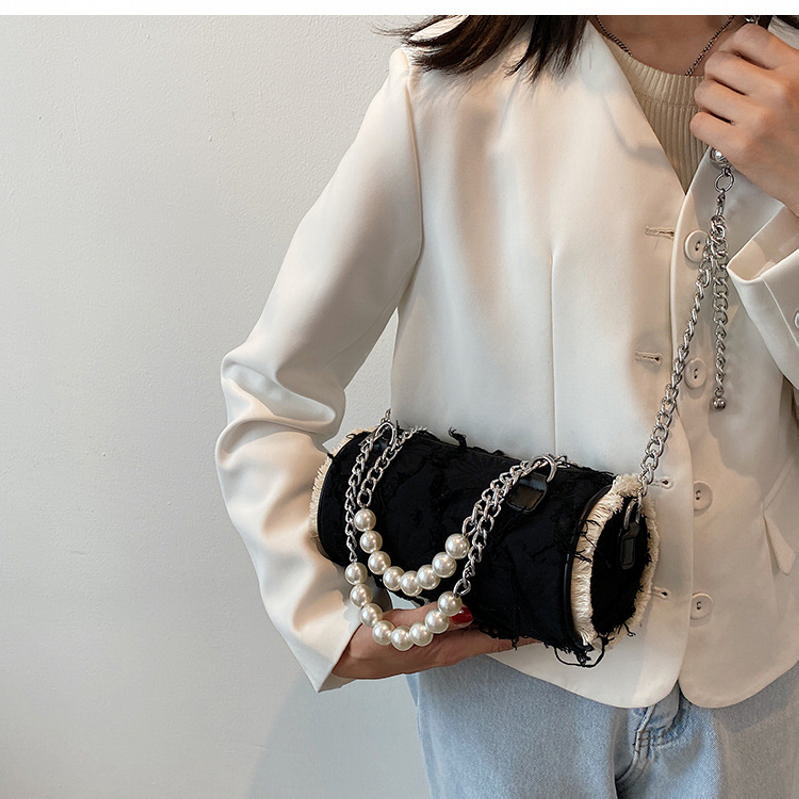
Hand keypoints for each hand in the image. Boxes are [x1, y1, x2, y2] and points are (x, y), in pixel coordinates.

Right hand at [332, 603, 537, 679]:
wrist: (339, 654)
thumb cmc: (366, 646)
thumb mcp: (398, 631)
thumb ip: (430, 619)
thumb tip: (468, 611)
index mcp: (445, 649)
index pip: (494, 639)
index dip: (520, 632)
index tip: (549, 620)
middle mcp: (446, 645)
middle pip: (489, 632)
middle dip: (512, 617)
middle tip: (538, 596)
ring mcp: (435, 638)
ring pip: (473, 624)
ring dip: (492, 611)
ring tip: (513, 591)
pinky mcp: (423, 630)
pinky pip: (455, 618)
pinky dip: (470, 607)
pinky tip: (471, 592)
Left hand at [691, 22, 798, 216]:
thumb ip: (780, 69)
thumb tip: (745, 56)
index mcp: (796, 70)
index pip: (747, 37)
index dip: (732, 48)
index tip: (732, 60)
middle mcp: (777, 90)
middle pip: (718, 63)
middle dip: (714, 76)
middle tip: (722, 89)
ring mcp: (757, 119)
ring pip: (703, 92)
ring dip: (706, 102)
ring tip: (720, 112)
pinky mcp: (739, 147)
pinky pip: (698, 123)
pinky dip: (702, 126)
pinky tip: (717, 130)